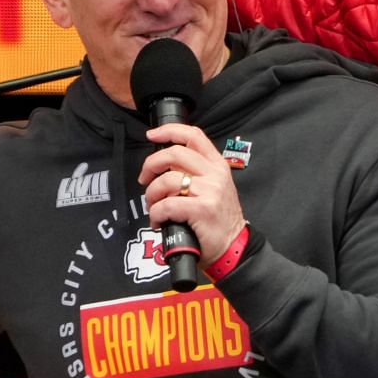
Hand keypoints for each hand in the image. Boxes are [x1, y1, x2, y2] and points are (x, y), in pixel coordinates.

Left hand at [141, 123, 246, 267]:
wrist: (233, 247)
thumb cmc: (218, 220)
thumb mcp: (215, 188)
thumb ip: (196, 172)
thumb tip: (164, 165)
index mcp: (218, 165)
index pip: (194, 136)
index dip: (169, 131)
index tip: (152, 135)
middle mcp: (215, 174)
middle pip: (174, 153)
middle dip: (150, 165)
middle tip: (145, 179)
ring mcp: (210, 191)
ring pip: (166, 180)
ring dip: (151, 195)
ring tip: (154, 206)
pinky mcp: (202, 209)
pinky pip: (166, 205)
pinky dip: (156, 214)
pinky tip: (159, 221)